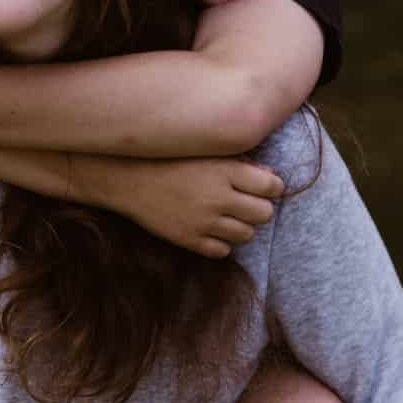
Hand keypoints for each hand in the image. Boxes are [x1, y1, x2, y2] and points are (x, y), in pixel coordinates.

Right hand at [103, 157, 283, 258]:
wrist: (128, 177)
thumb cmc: (170, 157)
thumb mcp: (206, 151)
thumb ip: (240, 162)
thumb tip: (270, 176)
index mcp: (224, 170)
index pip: (272, 186)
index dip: (273, 187)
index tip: (266, 186)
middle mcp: (218, 197)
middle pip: (264, 214)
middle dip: (260, 208)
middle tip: (247, 201)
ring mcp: (203, 222)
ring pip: (247, 235)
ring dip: (242, 225)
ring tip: (228, 214)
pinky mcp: (189, 240)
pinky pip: (223, 251)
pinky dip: (222, 242)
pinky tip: (212, 228)